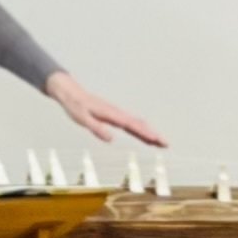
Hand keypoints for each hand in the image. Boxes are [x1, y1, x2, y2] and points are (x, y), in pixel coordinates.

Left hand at [45, 72, 168, 150]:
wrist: (71, 93)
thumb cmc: (75, 106)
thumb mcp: (82, 118)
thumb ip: (96, 128)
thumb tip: (111, 139)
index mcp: (111, 114)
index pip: (132, 125)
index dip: (146, 133)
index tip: (157, 140)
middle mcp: (117, 114)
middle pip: (139, 125)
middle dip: (153, 134)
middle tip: (166, 144)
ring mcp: (117, 114)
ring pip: (137, 124)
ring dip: (150, 133)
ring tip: (162, 143)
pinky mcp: (114, 117)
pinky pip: (132, 124)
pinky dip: (142, 131)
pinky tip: (146, 137)